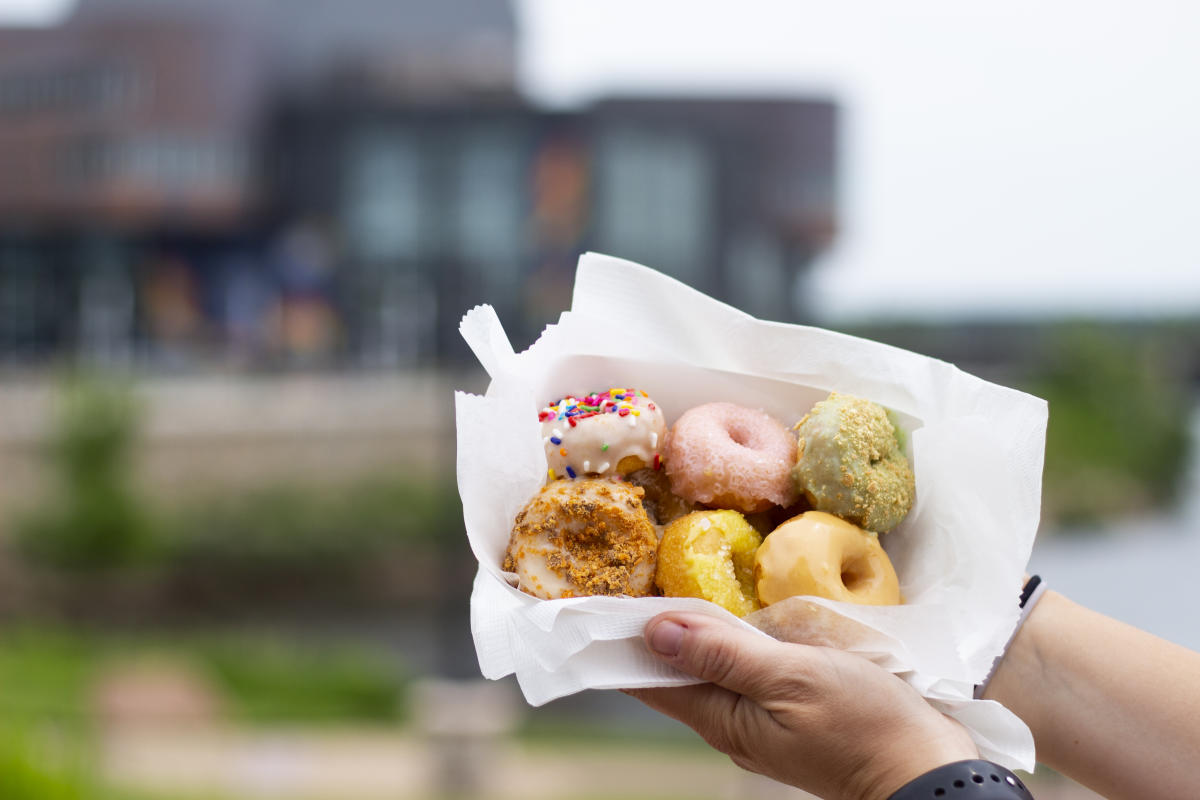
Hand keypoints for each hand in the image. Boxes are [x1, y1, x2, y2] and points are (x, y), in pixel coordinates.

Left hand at [624, 612, 977, 799]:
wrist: (926, 771)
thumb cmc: (864, 724)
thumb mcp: (791, 677)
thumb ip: (723, 654)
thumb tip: (655, 631)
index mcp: (721, 716)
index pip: (647, 678)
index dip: (616, 643)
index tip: (587, 606)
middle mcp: (729, 722)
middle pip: (672, 673)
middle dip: (645, 633)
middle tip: (622, 583)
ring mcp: (758, 720)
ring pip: (706, 670)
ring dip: (685, 634)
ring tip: (663, 591)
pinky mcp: (786, 711)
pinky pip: (739, 672)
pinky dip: (724, 643)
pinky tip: (730, 619)